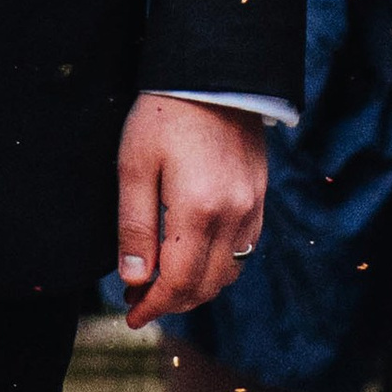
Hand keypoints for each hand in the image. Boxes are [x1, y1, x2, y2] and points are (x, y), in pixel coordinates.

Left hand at [116, 90, 266, 325]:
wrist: (213, 75)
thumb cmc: (164, 116)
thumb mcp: (134, 166)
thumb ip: (134, 226)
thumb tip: (134, 279)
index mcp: (198, 211)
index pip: (179, 282)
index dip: (154, 306)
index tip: (131, 316)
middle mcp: (233, 216)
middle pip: (206, 286)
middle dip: (171, 302)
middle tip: (138, 301)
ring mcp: (251, 208)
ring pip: (227, 272)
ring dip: (196, 288)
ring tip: (159, 283)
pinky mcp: (259, 197)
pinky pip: (243, 250)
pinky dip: (217, 266)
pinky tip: (192, 258)